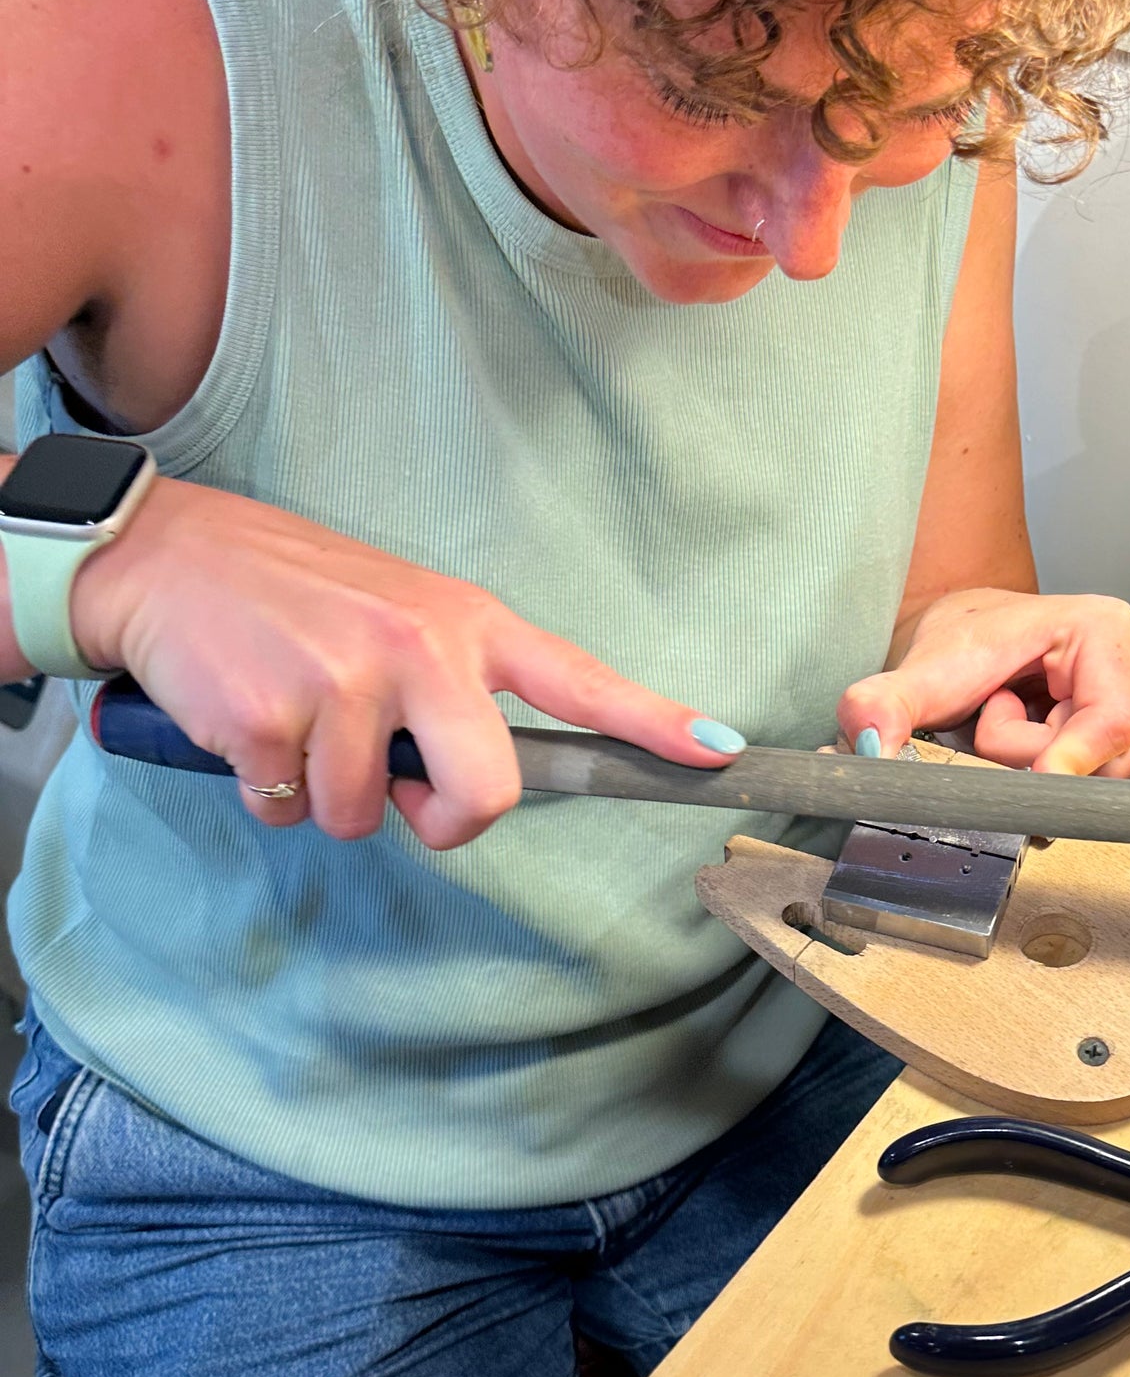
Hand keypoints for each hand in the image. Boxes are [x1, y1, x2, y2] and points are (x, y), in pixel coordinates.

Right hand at [65, 478, 741, 847]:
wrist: (163, 558)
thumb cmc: (286, 595)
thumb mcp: (394, 611)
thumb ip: (450, 686)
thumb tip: (464, 784)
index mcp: (465, 622)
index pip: (578, 678)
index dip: (654, 722)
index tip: (719, 750)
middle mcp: (421, 647)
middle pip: (488, 794)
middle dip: (444, 819)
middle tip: (401, 791)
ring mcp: (348, 681)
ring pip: (364, 817)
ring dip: (322, 794)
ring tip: (292, 714)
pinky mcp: (275, 716)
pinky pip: (289, 810)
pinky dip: (262, 788)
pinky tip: (246, 720)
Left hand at [839, 588, 1129, 777]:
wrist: (968, 639)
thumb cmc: (961, 643)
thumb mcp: (922, 670)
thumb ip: (885, 701)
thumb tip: (866, 739)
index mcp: (1106, 628)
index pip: (1108, 720)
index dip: (1072, 761)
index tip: (1037, 784)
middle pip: (1100, 759)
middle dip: (1032, 757)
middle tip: (993, 710)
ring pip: (1097, 779)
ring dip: (1038, 765)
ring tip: (1012, 716)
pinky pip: (1095, 782)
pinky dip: (1053, 772)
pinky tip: (1034, 736)